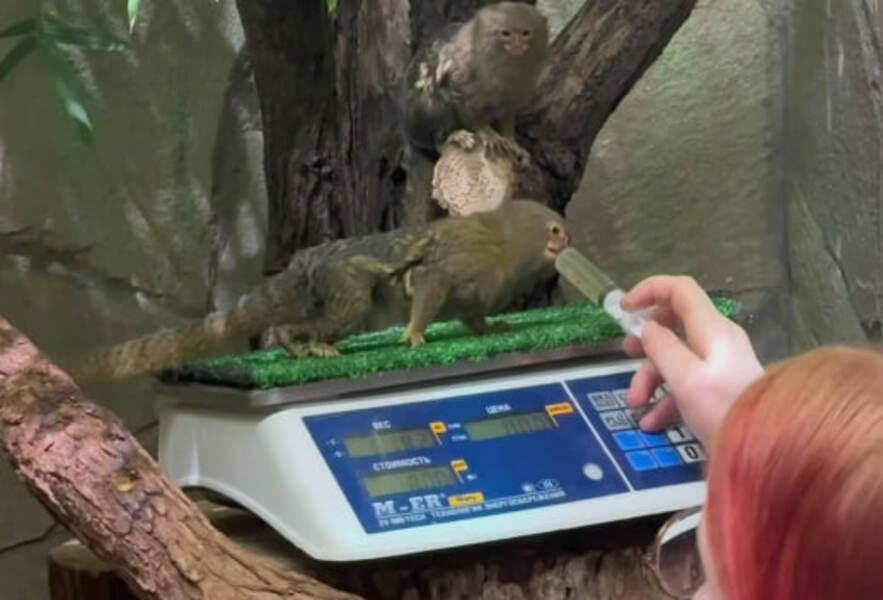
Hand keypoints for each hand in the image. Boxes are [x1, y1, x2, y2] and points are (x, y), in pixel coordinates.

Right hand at [620, 276, 762, 445]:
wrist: (766, 450)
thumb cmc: (723, 410)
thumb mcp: (686, 378)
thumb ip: (661, 348)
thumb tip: (647, 329)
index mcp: (712, 329)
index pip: (679, 290)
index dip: (648, 290)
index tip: (624, 309)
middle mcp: (717, 340)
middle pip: (674, 324)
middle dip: (646, 341)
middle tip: (627, 354)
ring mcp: (719, 365)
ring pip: (676, 357)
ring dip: (650, 377)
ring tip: (636, 403)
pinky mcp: (719, 388)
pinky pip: (686, 383)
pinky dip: (666, 398)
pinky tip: (652, 421)